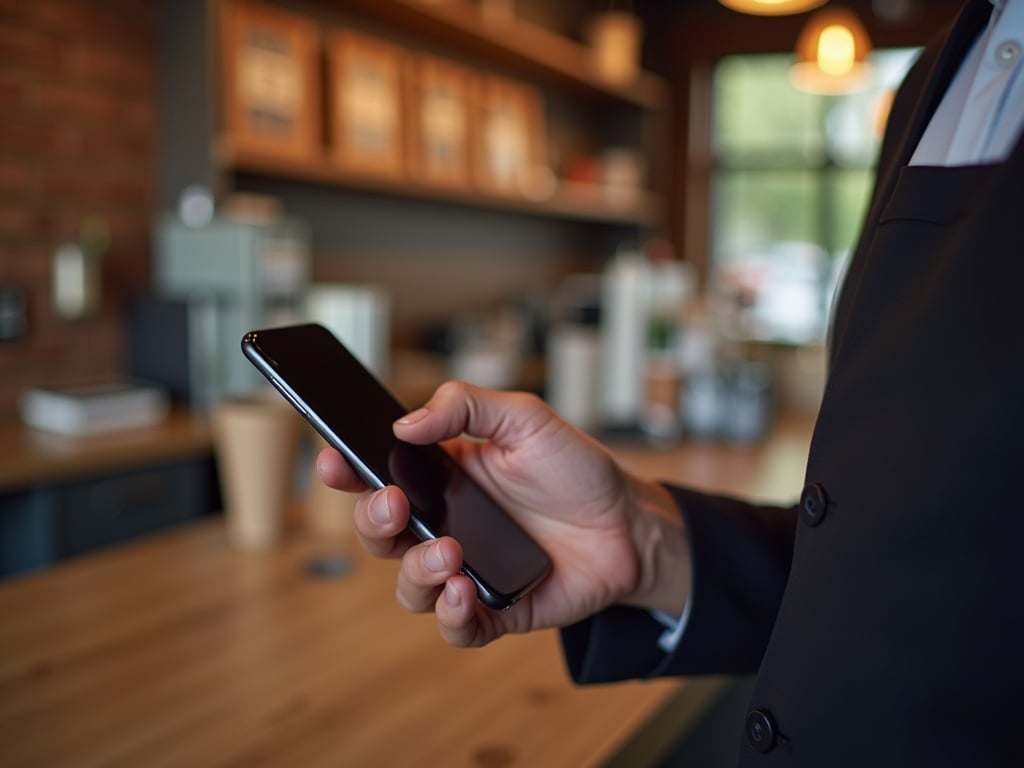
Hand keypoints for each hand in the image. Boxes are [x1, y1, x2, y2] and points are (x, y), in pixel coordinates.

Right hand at [317, 381, 689, 647]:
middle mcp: (445, 525)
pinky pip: (456, 626)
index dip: (347, 472)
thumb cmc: (575, 469)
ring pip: (410, 587)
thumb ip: (466, 407)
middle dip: (372, 522)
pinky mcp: (495, 608)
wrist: (629, 522)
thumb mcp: (524, 418)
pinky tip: (466, 592)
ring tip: (450, 553)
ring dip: (416, 572)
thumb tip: (405, 425)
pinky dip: (452, 615)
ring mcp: (467, 569)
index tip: (333, 462)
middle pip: (379, 535)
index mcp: (441, 478)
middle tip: (395, 505)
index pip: (377, 477)